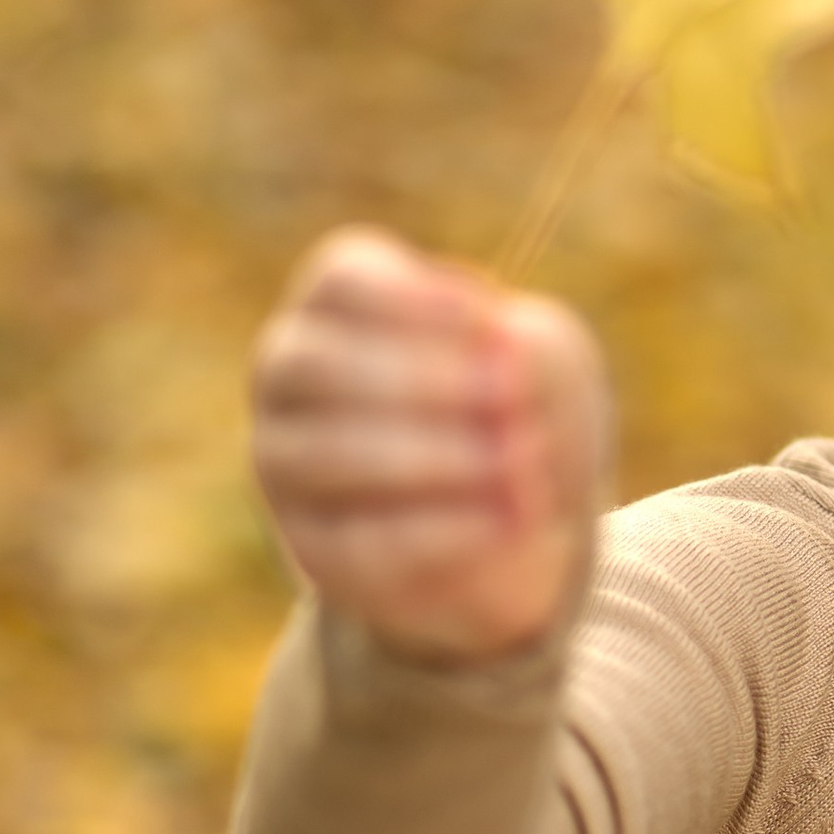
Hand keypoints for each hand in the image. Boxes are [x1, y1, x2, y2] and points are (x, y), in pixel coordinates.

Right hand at [250, 228, 609, 662]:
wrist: (511, 522)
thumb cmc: (518, 409)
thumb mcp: (547, 364)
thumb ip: (532, 354)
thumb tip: (506, 365)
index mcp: (337, 307)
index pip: (343, 284)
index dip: (411, 300)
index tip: (486, 318)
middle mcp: (288, 377)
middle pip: (320, 364)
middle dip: (424, 379)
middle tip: (511, 399)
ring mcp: (285, 465)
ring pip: (331, 456)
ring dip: (436, 457)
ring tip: (520, 465)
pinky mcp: (314, 549)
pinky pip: (360, 543)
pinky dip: (441, 529)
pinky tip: (506, 520)